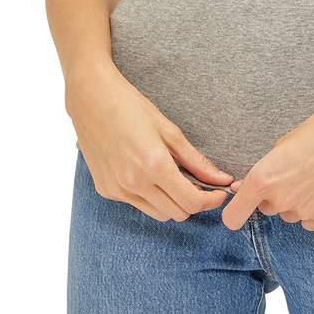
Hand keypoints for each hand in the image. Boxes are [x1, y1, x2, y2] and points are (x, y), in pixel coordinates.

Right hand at [65, 58, 234, 220]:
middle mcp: (134, 183)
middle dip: (194, 202)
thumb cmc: (132, 107)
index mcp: (154, 165)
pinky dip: (151, 197)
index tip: (220, 191)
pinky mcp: (106, 190)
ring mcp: (118, 190)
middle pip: (177, 213)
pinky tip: (151, 175)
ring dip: (173, 203)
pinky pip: (137, 204)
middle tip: (202, 184)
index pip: (191, 202)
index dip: (211, 200)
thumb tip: (222, 178)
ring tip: (177, 179)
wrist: (91, 99)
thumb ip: (196, 160)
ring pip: (158, 214)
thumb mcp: (169, 130)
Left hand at [220, 90, 313, 230]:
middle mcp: (279, 201)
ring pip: (290, 212)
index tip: (242, 205)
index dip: (236, 212)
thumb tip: (250, 187)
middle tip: (295, 172)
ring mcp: (303, 212)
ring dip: (296, 200)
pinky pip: (310, 219)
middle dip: (274, 195)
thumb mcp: (283, 143)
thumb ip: (265, 170)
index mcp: (263, 179)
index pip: (233, 218)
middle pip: (267, 208)